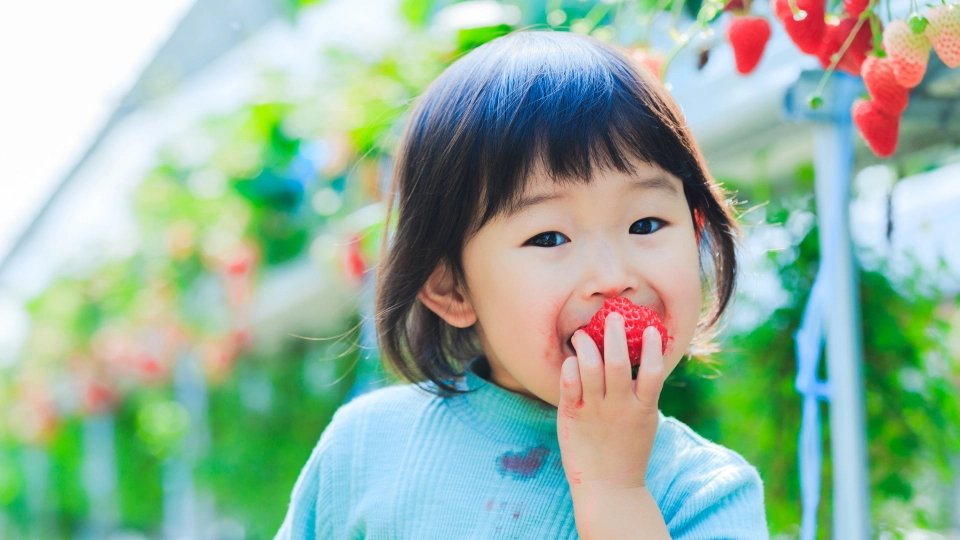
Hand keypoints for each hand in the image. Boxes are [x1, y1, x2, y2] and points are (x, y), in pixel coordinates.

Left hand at [557, 312, 664, 490]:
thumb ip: (643, 395)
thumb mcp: (645, 423)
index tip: (651, 328)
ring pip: (590, 369)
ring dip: (586, 346)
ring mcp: (595, 412)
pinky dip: (569, 368)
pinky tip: (571, 359)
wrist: (609, 489)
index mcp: (643, 409)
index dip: (653, 348)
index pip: (653, 372)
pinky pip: (569, 386)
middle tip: (612, 316)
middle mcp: (619, 408)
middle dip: (615, 335)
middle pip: (618, 363)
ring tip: (583, 333)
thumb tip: (645, 360)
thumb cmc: (628, 451)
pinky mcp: (573, 417)